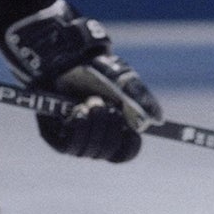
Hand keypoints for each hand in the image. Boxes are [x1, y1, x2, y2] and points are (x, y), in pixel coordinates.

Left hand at [0, 1, 162, 162]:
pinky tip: (78, 110)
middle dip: (110, 127)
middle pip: (109, 152)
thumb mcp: (124, 80)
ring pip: (91, 150)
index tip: (131, 130)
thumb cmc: (96, 70)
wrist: (64, 61)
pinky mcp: (56, 136)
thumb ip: (142, 98)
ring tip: (89, 101)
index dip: (130, 145)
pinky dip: (79, 127)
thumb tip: (157, 120)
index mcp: (113, 129)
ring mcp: (75, 138)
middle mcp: (95, 137)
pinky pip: (71, 146)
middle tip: (104, 104)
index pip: (125, 152)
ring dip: (94, 124)